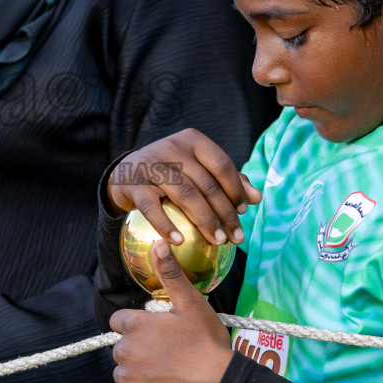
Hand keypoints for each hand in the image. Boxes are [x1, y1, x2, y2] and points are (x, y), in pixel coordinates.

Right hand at [107, 128, 259, 245]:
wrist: (125, 173)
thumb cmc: (171, 171)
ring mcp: (152, 166)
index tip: (244, 211)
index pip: (222, 165)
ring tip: (218, 241)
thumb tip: (256, 198)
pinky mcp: (134, 185)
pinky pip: (153, 208)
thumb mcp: (197, 168)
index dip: (236, 189)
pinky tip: (179, 242)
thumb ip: (227, 180)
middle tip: (236, 237)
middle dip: (226, 214)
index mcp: (192, 141)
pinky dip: (167, 226)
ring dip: (205, 222)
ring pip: (186, 195)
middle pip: (207, 184)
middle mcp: (172, 148)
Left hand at [110, 240, 233, 382]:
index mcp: (135, 325)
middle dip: (138, 349)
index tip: (157, 333)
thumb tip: (158, 242)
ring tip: (166, 373)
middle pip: (122, 347)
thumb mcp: (190, 303)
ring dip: (137, 373)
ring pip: (123, 372)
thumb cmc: (206, 343)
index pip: (120, 321)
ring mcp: (127, 378)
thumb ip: (170, 273)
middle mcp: (124, 350)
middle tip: (168, 354)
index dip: (137, 326)